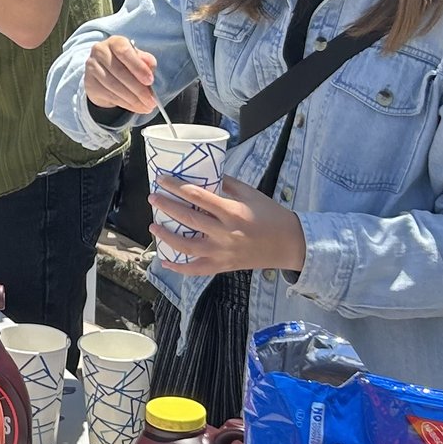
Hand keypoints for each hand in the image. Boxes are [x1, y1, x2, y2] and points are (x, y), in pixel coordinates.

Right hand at [84, 37, 159, 113]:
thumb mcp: (138, 59)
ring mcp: (92, 67)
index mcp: (115, 42)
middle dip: (138, 89)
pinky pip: (109, 95)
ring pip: (114, 86)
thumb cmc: (125, 64)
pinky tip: (135, 106)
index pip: (124, 51)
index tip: (150, 81)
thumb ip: (146, 61)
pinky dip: (125, 103)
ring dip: (133, 99)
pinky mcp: (89, 83)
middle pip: (119, 71)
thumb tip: (150, 66)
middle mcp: (100, 51)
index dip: (138, 67)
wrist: (104, 73)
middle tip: (151, 100)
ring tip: (146, 106)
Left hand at [149, 175, 305, 279]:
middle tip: (152, 198)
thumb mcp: (250, 194)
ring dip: (166, 236)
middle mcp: (225, 233)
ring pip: (187, 246)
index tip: (162, 180)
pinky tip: (165, 261)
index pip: (198, 196)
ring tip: (153, 225)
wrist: (290, 244)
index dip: (176, 187)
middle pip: (188, 219)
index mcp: (232, 212)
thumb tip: (204, 173)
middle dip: (166, 207)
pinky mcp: (224, 267)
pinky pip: (196, 270)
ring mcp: (223, 253)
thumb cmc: (271, 215)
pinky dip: (179, 268)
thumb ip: (226, 184)